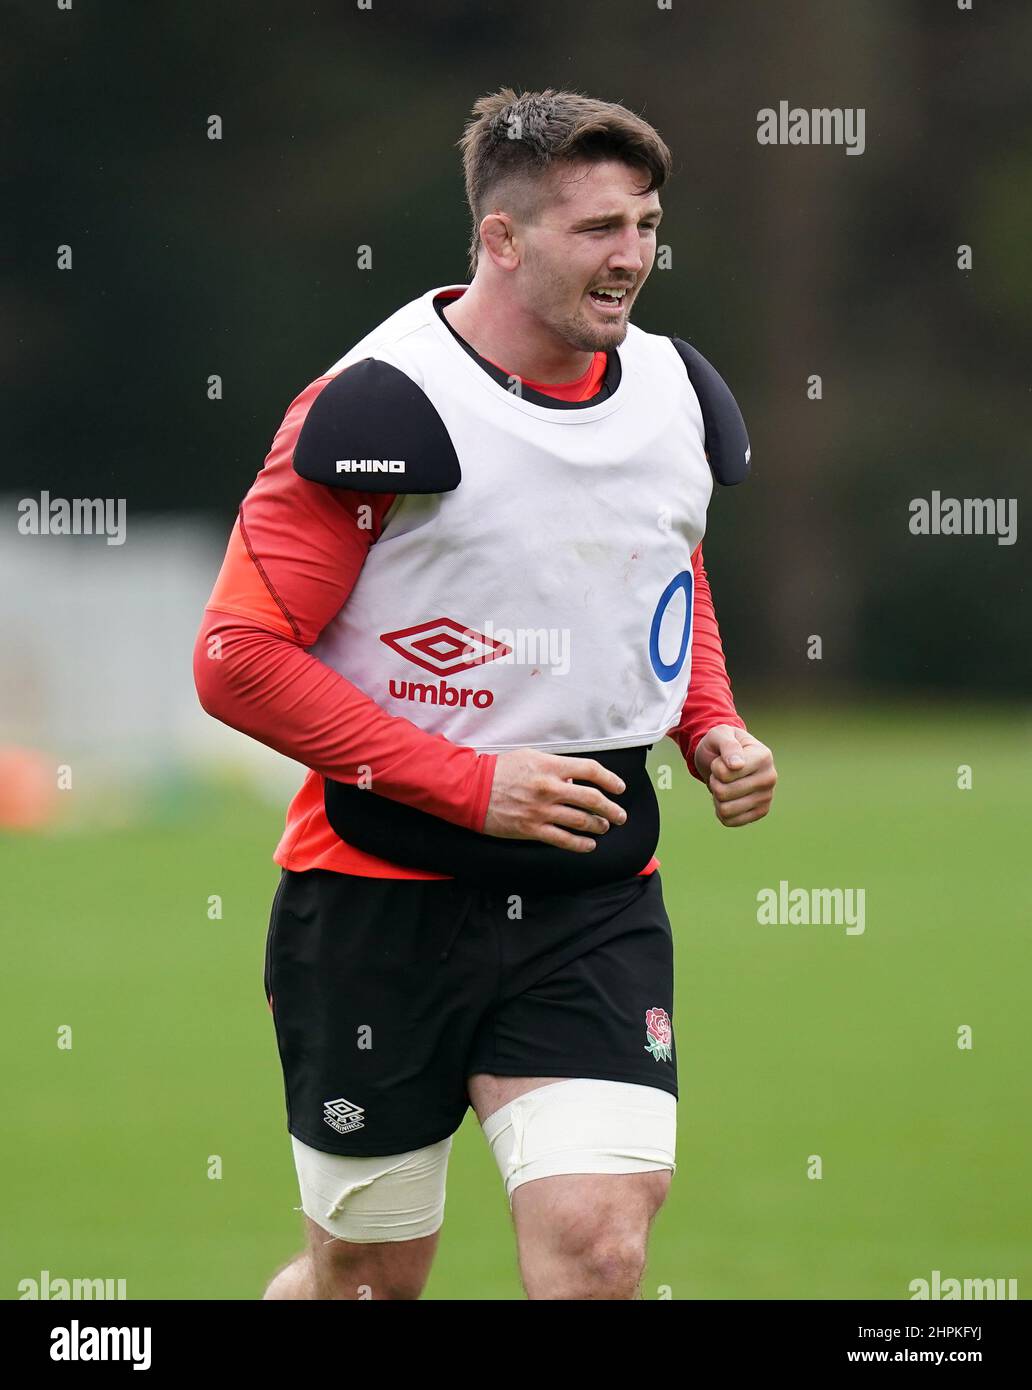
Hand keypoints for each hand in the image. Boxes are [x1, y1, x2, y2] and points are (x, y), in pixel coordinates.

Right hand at [483, 747, 626, 851]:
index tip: (619, 787)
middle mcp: (550, 788)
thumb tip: (573, 779)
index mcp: (550, 766)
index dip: (610, 780)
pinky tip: (589, 844)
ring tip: (604, 827)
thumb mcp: (530, 757)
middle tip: (620, 815)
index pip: (590, 771)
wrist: (472, 789)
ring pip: (582, 821)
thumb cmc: (500, 770)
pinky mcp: (532, 829)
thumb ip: (554, 766)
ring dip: (599, 825)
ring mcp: (542, 811)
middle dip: (612, 809)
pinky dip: (581, 844)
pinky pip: (564, 839)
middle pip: (592, 799)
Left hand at [694, 724, 776, 827]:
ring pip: (726, 810)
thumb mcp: (720, 735)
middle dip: (715, 782)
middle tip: (721, 774)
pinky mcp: (761, 812)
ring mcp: (767, 797)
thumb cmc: (722, 745)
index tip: (722, 760)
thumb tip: (737, 765)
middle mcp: (770, 777)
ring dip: (717, 798)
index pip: (725, 773)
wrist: (726, 759)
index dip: (716, 767)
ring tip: (725, 785)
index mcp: (763, 756)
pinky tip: (728, 799)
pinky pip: (730, 821)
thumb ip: (728, 746)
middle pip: (723, 793)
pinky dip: (721, 811)